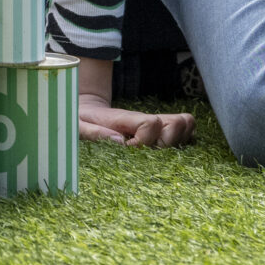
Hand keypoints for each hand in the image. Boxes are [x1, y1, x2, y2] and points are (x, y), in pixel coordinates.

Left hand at [72, 59, 192, 146]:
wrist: (86, 109)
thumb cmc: (79, 118)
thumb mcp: (78, 125)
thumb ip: (94, 132)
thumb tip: (120, 142)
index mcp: (127, 119)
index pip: (152, 123)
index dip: (145, 141)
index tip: (128, 149)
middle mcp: (146, 120)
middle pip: (178, 124)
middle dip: (169, 144)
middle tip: (149, 153)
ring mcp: (155, 126)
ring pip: (186, 126)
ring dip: (179, 143)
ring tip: (158, 153)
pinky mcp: (160, 132)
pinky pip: (186, 133)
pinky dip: (183, 144)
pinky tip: (166, 155)